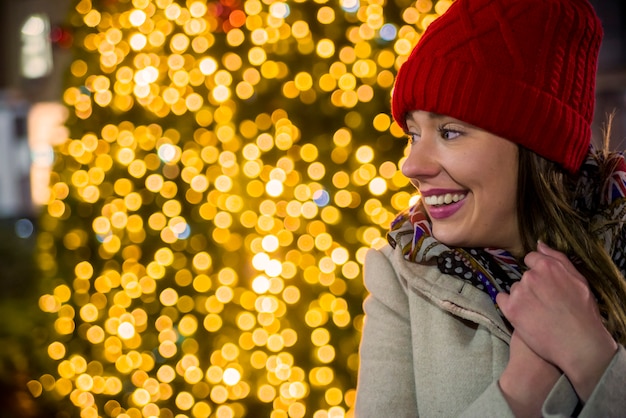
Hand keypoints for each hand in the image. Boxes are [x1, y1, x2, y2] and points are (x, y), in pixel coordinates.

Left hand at [496, 241, 617, 400]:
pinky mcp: (510, 310)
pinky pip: (502, 300)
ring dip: (522, 297)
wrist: (578, 344)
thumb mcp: (579, 280)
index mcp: (547, 266)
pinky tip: (523, 315)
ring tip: (538, 313)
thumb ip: (557, 258)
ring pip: (515, 289)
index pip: (531, 259)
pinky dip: (509, 306)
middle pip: (524, 276)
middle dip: (532, 286)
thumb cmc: (583, 312)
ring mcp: (519, 293)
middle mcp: (530, 277)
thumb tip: (539, 244)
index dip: (538, 271)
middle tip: (546, 303)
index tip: (545, 285)